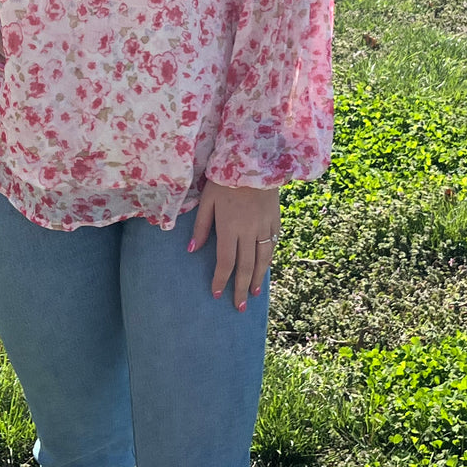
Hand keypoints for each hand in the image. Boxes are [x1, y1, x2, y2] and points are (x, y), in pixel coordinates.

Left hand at [189, 180, 280, 311]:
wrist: (254, 158)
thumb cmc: (224, 177)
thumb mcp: (207, 199)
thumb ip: (201, 226)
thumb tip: (191, 249)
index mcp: (229, 227)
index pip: (225, 261)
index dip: (221, 280)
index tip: (217, 293)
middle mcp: (248, 230)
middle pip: (245, 266)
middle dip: (240, 289)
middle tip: (238, 307)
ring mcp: (264, 226)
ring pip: (262, 259)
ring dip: (257, 278)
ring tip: (253, 294)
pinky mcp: (275, 219)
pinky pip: (273, 244)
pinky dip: (269, 259)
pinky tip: (265, 268)